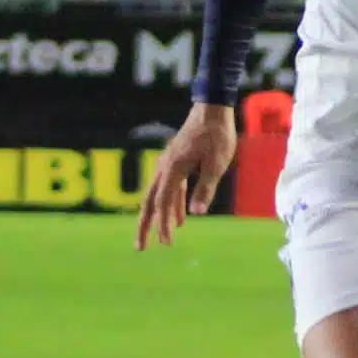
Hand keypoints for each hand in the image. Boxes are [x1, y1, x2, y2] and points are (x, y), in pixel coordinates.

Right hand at [137, 104, 236, 250]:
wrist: (212, 109)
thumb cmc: (217, 135)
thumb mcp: (216, 164)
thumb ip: (206, 188)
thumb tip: (197, 213)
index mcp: (173, 169)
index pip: (162, 203)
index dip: (162, 225)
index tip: (166, 244)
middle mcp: (165, 167)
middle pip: (149, 203)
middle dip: (145, 226)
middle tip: (140, 248)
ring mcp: (169, 164)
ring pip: (158, 196)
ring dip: (160, 217)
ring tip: (161, 238)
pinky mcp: (176, 162)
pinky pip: (170, 188)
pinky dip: (173, 204)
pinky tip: (181, 219)